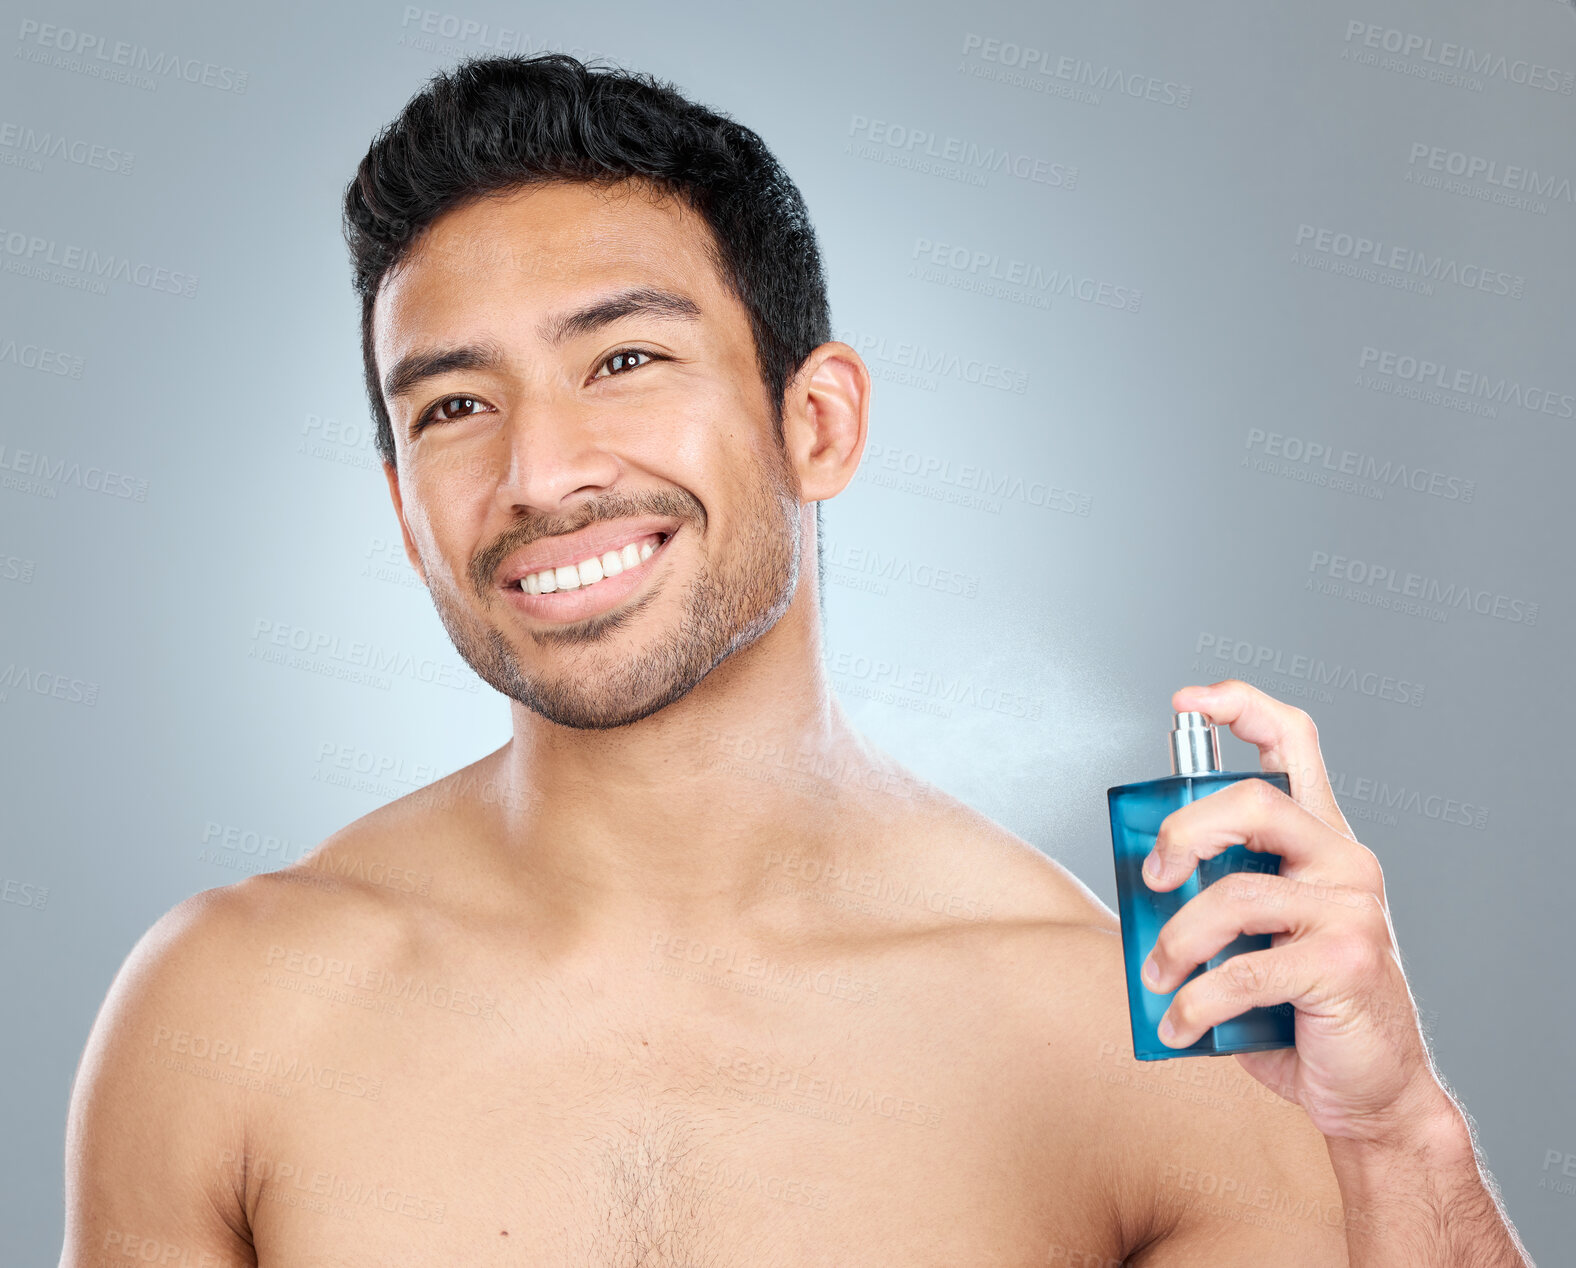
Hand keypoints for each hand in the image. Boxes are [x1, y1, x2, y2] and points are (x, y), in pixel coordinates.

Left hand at [1139, 679, 1454, 1145]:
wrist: (1370, 1088)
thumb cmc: (1299, 1008)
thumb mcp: (1253, 936)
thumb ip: (1214, 893)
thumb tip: (1140, 883)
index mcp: (1321, 841)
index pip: (1293, 742)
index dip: (1241, 708)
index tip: (1188, 702)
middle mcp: (1343, 861)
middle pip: (1253, 802)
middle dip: (1184, 832)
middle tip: (1154, 878)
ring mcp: (1350, 909)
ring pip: (1235, 894)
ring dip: (1176, 940)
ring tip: (1156, 977)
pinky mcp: (1344, 963)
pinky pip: (1243, 970)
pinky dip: (1195, 1001)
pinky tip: (1179, 1024)